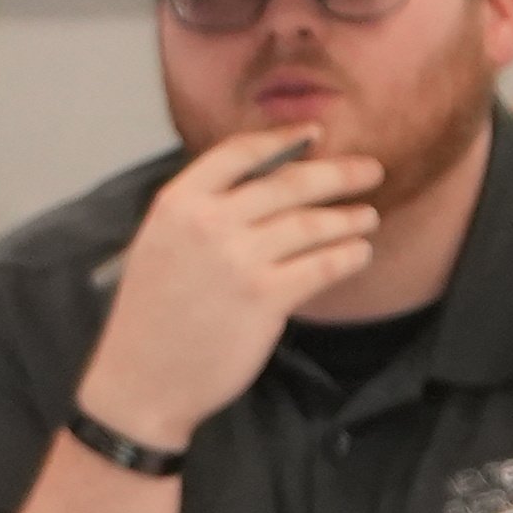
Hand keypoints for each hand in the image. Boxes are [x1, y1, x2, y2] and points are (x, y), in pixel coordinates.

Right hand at [86, 131, 391, 437]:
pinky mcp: (265, 297)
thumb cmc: (152, 317)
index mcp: (178, 203)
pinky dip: (347, 256)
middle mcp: (209, 223)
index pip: (240, 153)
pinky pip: (321, 266)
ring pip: (312, 224)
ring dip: (349, 218)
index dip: (284, 139)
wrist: (142, 380)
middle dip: (338, 174)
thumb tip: (265, 187)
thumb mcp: (161, 246)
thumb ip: (203, 212)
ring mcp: (239, 259)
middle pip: (289, 183)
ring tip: (368, 217)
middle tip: (370, 171)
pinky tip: (359, 253)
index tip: (314, 133)